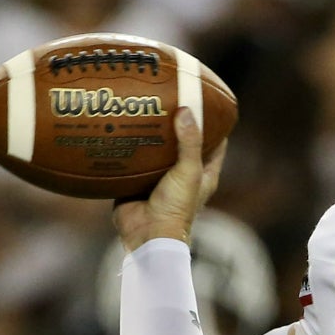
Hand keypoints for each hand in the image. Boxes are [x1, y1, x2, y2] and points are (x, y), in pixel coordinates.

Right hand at [112, 107, 226, 251]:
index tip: (208, 103)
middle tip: (169, 100)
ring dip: (150, 135)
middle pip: (182, 144)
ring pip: (155, 151)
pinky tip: (119, 129)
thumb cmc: (176, 207)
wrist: (146, 234)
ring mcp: (158, 179)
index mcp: (202, 174)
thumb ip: (189, 142)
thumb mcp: (188, 171)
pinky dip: (127, 148)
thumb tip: (186, 110)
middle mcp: (181, 175)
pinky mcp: (136, 183)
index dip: (215, 125)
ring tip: (142, 108)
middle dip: (176, 124)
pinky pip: (132, 162)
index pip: (215, 144)